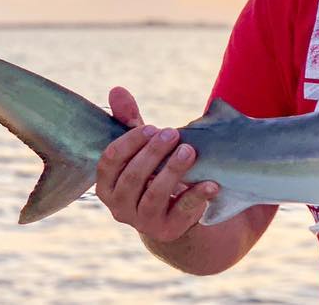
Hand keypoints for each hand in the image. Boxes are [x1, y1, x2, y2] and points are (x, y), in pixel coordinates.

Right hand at [95, 86, 218, 241]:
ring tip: (189, 150)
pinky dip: (197, 196)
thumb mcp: (142, 147)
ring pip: (153, 196)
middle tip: (173, 133)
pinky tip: (211, 182)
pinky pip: (181, 212)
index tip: (152, 127)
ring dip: (172, 171)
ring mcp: (142, 222)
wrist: (175, 211)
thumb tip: (117, 89)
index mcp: (107, 185)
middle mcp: (119, 206)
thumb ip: (129, 121)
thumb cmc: (153, 171)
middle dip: (152, 153)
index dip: (130, 142)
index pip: (110, 161)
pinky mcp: (168, 229)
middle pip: (131, 178)